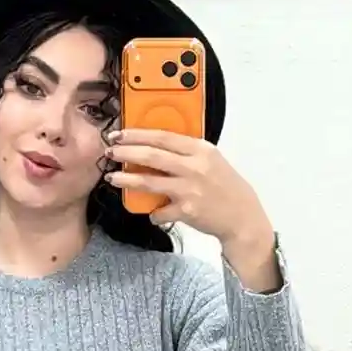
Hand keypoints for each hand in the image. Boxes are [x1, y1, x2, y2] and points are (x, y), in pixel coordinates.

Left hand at [104, 128, 272, 252]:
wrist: (242, 216)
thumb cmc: (224, 187)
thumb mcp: (211, 160)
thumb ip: (187, 152)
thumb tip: (156, 146)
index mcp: (200, 149)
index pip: (163, 136)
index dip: (137, 134)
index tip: (120, 134)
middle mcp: (194, 166)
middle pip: (152, 156)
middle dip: (126, 153)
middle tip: (109, 152)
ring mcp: (190, 189)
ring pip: (150, 182)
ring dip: (127, 180)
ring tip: (112, 178)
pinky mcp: (187, 211)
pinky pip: (160, 211)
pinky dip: (152, 212)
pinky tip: (150, 211)